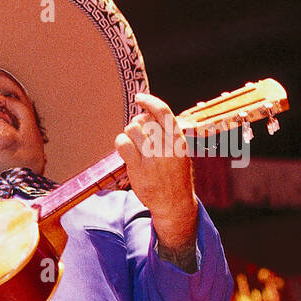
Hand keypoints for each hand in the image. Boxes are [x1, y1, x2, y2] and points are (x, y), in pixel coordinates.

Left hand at [114, 93, 198, 248]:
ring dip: (128, 133)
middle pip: (144, 120)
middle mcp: (167, 147)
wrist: (174, 203)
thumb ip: (167, 134)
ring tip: (132, 144)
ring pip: (132, 129)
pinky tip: (123, 148)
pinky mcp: (139, 169)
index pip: (163, 111)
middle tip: (138, 135)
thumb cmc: (174, 175)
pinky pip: (123, 144)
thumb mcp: (179, 152)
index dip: (149, 101)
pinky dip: (120, 142)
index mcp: (178, 140)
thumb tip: (147, 113)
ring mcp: (153, 158)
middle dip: (137, 124)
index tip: (139, 97)